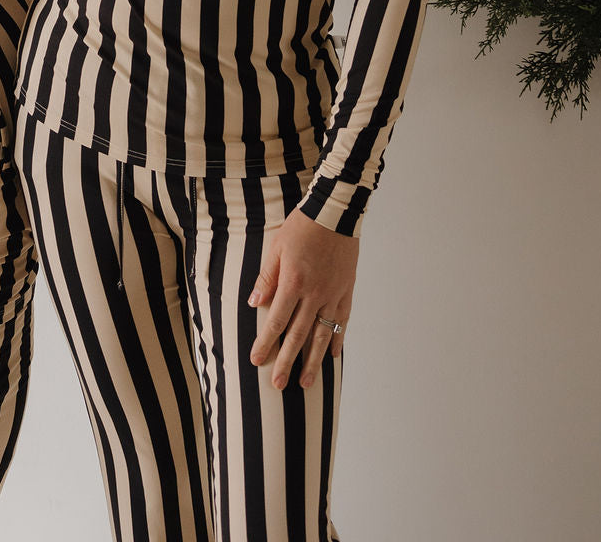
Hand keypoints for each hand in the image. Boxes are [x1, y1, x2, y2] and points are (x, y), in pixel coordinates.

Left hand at [249, 208, 358, 391]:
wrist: (334, 214)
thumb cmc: (302, 227)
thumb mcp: (276, 247)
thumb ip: (266, 277)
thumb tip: (254, 303)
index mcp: (293, 283)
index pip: (276, 321)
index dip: (266, 343)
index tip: (257, 361)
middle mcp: (314, 294)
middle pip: (297, 335)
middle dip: (286, 362)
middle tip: (278, 385)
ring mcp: (332, 296)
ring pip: (321, 336)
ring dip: (312, 361)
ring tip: (305, 382)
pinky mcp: (346, 292)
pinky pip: (341, 323)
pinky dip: (336, 340)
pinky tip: (331, 356)